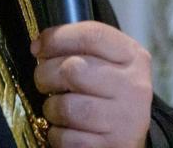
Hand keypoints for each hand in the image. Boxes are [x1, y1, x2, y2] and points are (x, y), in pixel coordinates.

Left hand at [32, 21, 152, 147]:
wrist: (131, 138)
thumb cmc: (111, 94)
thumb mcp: (109, 64)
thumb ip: (82, 49)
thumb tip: (39, 46)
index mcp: (133, 57)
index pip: (92, 35)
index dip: (57, 38)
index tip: (38, 47)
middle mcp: (133, 86)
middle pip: (74, 69)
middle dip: (46, 74)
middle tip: (44, 81)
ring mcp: (125, 120)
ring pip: (67, 107)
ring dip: (51, 108)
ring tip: (56, 108)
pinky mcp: (111, 146)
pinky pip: (67, 138)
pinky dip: (57, 134)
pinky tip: (65, 129)